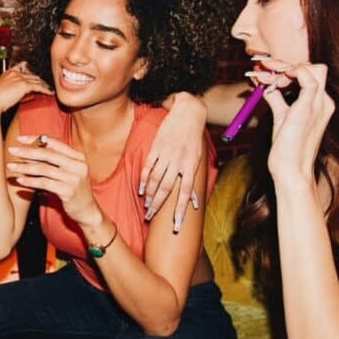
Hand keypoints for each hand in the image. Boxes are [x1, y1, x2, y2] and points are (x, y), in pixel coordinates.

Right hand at [0, 62, 52, 114]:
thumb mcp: (1, 89)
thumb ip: (9, 87)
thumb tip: (15, 92)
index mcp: (9, 72)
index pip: (23, 67)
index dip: (30, 73)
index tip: (34, 78)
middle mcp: (16, 73)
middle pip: (32, 74)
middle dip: (39, 80)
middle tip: (45, 85)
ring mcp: (20, 78)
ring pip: (37, 80)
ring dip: (44, 85)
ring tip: (49, 89)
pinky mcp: (24, 85)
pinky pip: (39, 86)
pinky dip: (45, 89)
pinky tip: (49, 92)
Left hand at [6, 135, 104, 226]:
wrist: (87, 211)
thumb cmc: (73, 189)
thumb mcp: (68, 171)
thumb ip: (55, 160)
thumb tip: (30, 149)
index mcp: (78, 157)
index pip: (55, 143)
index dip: (36, 139)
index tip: (20, 138)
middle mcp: (78, 165)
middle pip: (48, 154)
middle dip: (27, 152)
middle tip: (11, 150)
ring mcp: (74, 178)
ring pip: (44, 169)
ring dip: (25, 167)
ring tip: (11, 166)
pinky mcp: (69, 191)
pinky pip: (45, 183)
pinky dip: (30, 181)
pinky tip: (20, 180)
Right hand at [140, 92, 206, 223]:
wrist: (188, 112)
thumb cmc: (193, 138)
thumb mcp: (196, 158)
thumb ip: (191, 179)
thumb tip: (194, 202)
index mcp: (191, 165)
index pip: (186, 193)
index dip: (180, 210)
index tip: (176, 225)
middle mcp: (179, 161)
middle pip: (166, 188)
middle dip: (158, 206)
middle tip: (150, 218)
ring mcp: (166, 154)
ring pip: (155, 178)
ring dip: (150, 194)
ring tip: (146, 207)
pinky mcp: (156, 147)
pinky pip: (148, 166)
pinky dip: (144, 179)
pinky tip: (141, 190)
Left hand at [254, 60, 334, 180]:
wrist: (290, 170)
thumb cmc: (286, 149)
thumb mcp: (281, 118)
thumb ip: (277, 100)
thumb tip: (267, 87)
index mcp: (319, 104)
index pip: (310, 74)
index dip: (287, 69)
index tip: (266, 73)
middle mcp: (323, 102)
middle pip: (314, 68)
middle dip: (287, 64)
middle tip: (264, 69)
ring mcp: (318, 105)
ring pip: (314, 68)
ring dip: (286, 67)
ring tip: (265, 76)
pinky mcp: (308, 108)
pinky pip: (307, 77)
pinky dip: (290, 72)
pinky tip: (274, 80)